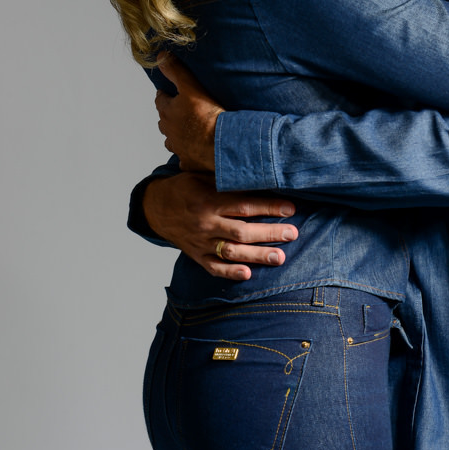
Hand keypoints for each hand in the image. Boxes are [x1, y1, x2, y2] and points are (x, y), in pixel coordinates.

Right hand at [142, 172, 298, 280]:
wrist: (156, 207)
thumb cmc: (186, 187)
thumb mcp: (204, 176)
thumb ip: (228, 180)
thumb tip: (260, 174)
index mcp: (209, 201)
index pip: (244, 205)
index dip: (268, 207)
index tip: (290, 209)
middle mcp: (206, 223)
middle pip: (242, 231)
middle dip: (269, 233)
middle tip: (292, 234)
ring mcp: (201, 242)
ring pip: (232, 252)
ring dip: (257, 255)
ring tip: (279, 257)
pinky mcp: (197, 255)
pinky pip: (214, 267)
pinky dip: (230, 272)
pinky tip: (248, 274)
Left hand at [154, 54, 221, 171]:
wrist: (219, 142)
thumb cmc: (206, 115)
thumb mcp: (190, 86)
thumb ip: (175, 71)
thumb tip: (160, 57)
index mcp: (167, 112)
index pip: (160, 101)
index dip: (163, 95)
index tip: (164, 92)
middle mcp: (169, 130)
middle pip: (163, 121)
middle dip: (168, 115)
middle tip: (177, 110)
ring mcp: (178, 147)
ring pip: (171, 140)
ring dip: (175, 135)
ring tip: (184, 131)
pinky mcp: (188, 160)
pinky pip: (184, 158)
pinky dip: (187, 154)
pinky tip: (193, 152)